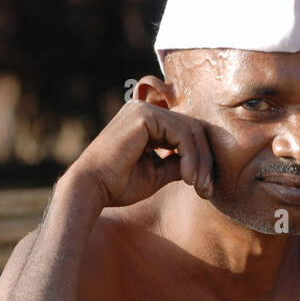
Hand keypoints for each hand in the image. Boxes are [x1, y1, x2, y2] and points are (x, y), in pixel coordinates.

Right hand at [66, 101, 213, 209]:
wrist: (92, 188)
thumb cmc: (118, 185)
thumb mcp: (157, 174)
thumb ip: (176, 163)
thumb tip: (200, 165)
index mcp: (146, 122)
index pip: (187, 133)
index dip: (201, 159)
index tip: (204, 189)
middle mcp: (145, 109)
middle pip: (193, 129)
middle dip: (205, 161)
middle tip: (207, 191)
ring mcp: (144, 109)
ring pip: (191, 131)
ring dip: (200, 162)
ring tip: (198, 187)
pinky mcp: (144, 115)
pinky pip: (182, 133)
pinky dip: (190, 157)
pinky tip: (187, 178)